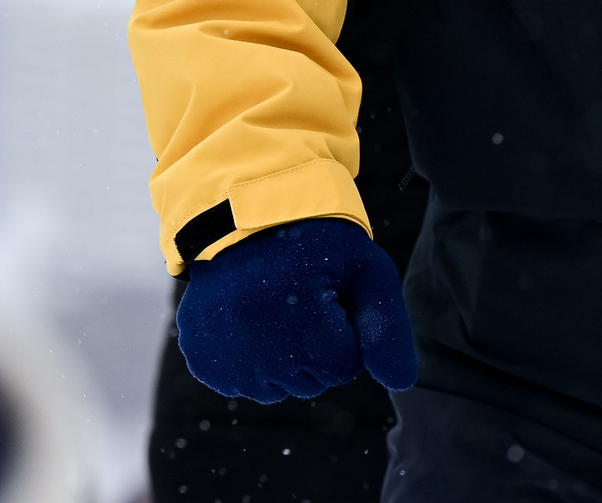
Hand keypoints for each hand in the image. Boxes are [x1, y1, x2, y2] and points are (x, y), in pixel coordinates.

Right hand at [172, 218, 417, 402]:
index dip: (344, 330)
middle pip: (311, 382)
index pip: (344, 366)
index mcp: (300, 319)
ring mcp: (223, 355)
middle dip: (317, 347)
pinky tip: (250, 321)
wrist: (240, 213)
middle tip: (301, 297)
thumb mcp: (364, 268)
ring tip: (275, 307)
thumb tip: (401, 382)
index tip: (329, 294)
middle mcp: (255, 346)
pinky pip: (240, 383)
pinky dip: (249, 360)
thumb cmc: (313, 239)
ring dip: (284, 358)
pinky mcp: (200, 358)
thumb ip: (388, 325)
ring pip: (276, 389)